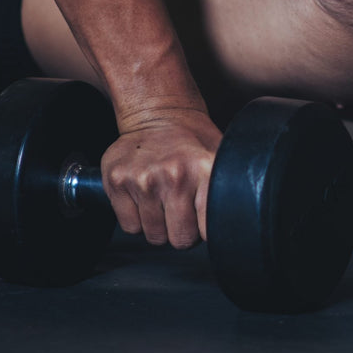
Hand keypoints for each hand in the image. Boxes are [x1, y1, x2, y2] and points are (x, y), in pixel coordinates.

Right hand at [100, 108, 222, 248]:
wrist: (158, 112)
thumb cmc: (193, 140)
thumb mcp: (220, 156)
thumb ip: (228, 188)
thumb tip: (235, 221)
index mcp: (204, 169)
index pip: (208, 230)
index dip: (205, 230)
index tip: (203, 220)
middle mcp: (174, 175)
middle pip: (180, 239)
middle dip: (183, 231)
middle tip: (183, 209)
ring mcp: (143, 179)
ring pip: (154, 236)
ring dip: (160, 226)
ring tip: (164, 200)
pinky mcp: (117, 181)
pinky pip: (131, 227)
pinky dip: (138, 220)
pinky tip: (145, 199)